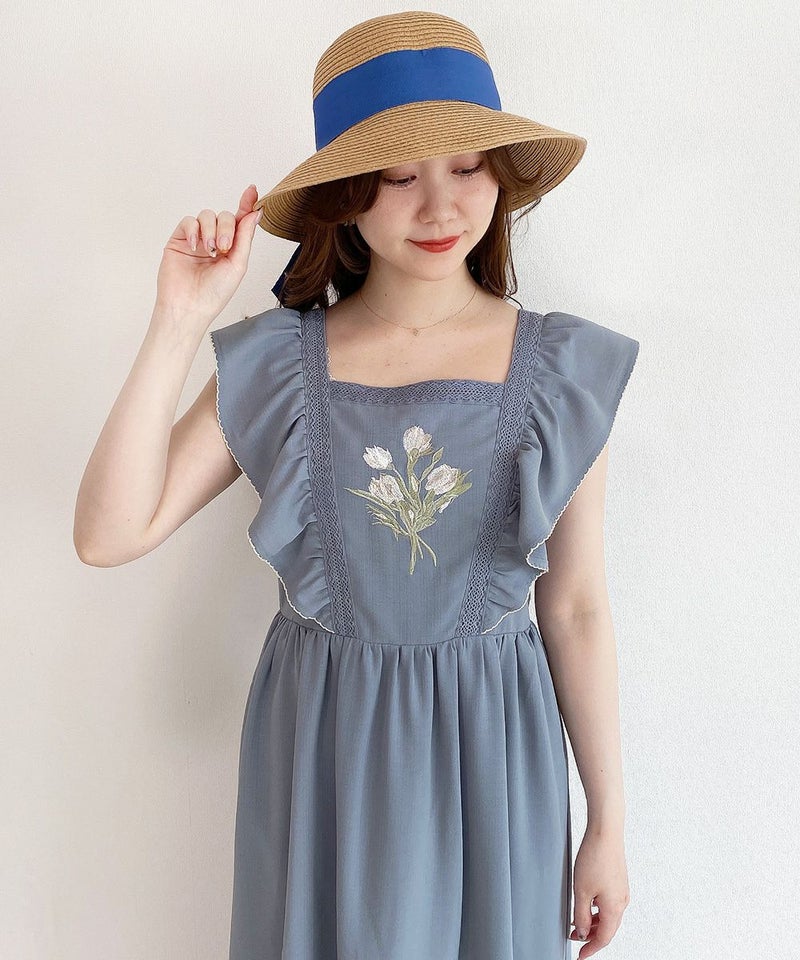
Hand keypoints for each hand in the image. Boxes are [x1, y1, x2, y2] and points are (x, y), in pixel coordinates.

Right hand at [154, 184, 261, 327]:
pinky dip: (194, 230)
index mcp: (232, 248)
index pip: (240, 221)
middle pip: (224, 216)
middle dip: (226, 228)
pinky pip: (188, 221)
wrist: (189, 306)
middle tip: (224, 247)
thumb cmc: (215, 293)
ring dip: (211, 230)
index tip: (253, 191)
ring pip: (207, 215)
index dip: (247, 204)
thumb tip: (256, 213)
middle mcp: (215, 241)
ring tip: (210, 251)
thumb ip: (245, 237)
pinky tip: (195, 246)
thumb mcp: (238, 264)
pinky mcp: (180, 239)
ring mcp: (197, 239)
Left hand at [568, 826, 629, 956]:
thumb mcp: (581, 891)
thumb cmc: (594, 858)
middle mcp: (622, 902)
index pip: (603, 938)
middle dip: (590, 936)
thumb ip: (580, 915)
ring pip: (608, 916)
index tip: (580, 956)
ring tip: (576, 922)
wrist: (605, 833)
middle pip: (607, 929)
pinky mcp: (618, 881)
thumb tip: (581, 932)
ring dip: (593, 922)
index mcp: (614, 908)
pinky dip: (597, 910)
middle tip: (574, 938)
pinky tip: (586, 905)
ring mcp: (621, 891)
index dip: (591, 949)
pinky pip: (609, 904)